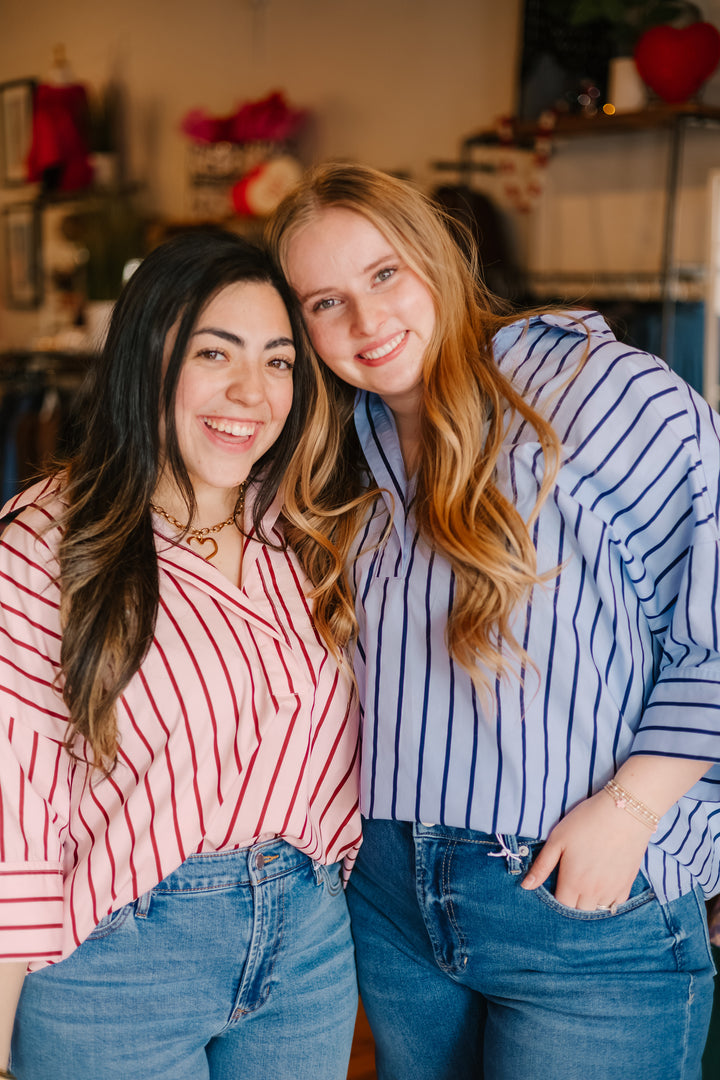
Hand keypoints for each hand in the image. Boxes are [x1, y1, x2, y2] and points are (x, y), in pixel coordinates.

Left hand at [519, 789, 652, 909]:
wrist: (625, 812)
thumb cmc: (587, 822)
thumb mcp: (557, 839)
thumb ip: (542, 866)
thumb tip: (525, 886)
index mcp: (573, 882)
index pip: (561, 905)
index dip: (556, 896)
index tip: (556, 883)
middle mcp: (593, 892)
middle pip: (579, 910)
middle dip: (573, 900)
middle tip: (571, 881)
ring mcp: (612, 890)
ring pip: (598, 910)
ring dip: (590, 902)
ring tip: (586, 883)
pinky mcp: (627, 884)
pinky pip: (615, 904)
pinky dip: (607, 900)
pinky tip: (603, 884)